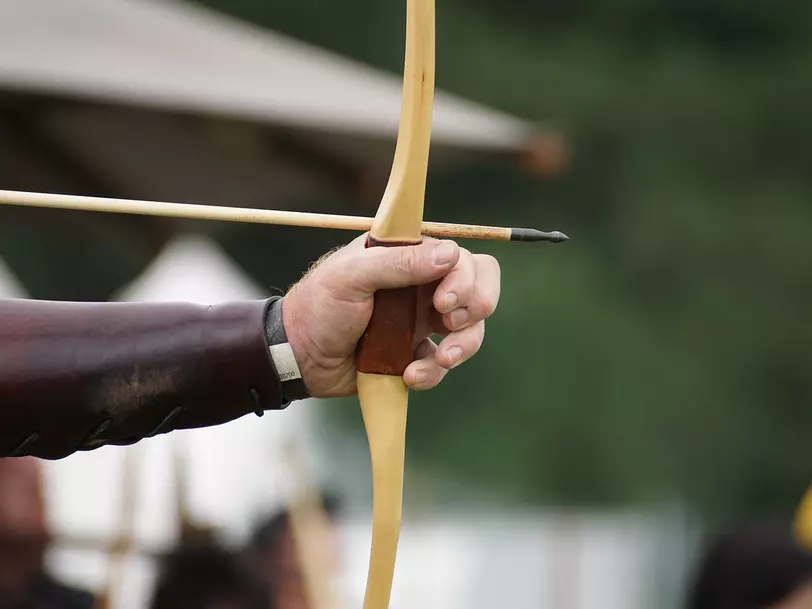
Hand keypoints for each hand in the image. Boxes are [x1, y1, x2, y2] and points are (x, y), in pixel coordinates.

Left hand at [282, 235, 500, 397]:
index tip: (443, 302)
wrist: (299, 357)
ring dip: (464, 345)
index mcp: (408, 257)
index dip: (464, 278)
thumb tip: (450, 255)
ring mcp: (421, 321)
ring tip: (442, 360)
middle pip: (479, 288)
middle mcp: (422, 285)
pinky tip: (409, 376)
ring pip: (470, 329)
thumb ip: (399, 263)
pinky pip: (443, 363)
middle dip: (477, 306)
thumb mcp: (352, 276)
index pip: (459, 257)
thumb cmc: (319, 306)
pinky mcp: (416, 354)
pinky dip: (433, 372)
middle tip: (450, 322)